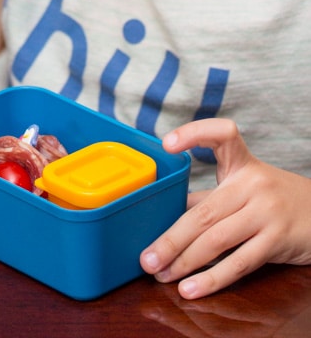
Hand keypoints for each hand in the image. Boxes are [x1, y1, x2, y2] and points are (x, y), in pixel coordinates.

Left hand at [140, 118, 310, 298]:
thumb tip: (164, 214)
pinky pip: (239, 262)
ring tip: (161, 275)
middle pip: (204, 211)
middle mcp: (253, 184)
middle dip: (171, 238)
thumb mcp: (244, 188)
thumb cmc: (272, 199)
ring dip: (184, 261)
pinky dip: (212, 278)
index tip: (166, 144)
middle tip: (146, 258)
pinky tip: (191, 288)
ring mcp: (266, 212)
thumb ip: (209, 197)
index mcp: (242, 163)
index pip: (222, 134)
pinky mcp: (277, 240)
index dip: (193, 134)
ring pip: (217, 238)